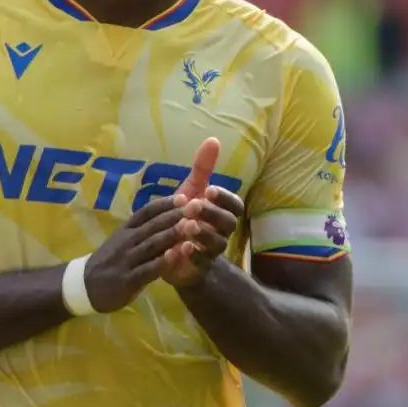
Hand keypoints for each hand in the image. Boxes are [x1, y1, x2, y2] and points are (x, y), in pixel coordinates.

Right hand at [82, 197, 192, 312]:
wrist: (84, 285)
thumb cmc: (109, 261)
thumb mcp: (122, 240)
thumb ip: (142, 230)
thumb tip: (168, 214)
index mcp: (126, 230)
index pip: (146, 212)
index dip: (165, 204)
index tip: (184, 197)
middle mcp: (127, 241)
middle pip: (152, 225)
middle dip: (175, 215)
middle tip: (196, 207)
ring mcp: (127, 260)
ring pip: (152, 244)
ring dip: (172, 234)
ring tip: (191, 226)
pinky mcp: (128, 279)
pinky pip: (148, 269)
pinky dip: (163, 262)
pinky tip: (177, 256)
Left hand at [160, 137, 245, 286]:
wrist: (172, 250)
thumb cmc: (185, 216)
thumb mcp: (192, 190)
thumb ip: (203, 168)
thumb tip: (213, 139)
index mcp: (223, 212)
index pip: (235, 204)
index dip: (224, 197)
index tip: (208, 189)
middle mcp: (223, 232)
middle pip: (230, 223)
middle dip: (212, 214)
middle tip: (193, 206)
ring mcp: (212, 251)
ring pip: (217, 244)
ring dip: (203, 234)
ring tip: (185, 226)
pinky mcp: (198, 267)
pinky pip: (201, 263)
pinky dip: (191, 256)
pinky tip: (178, 248)